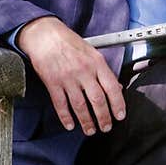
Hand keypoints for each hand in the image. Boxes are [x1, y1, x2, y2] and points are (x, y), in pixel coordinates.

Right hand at [17, 17, 125, 133]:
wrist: (45, 34)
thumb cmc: (69, 42)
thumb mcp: (92, 51)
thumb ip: (104, 70)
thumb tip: (116, 87)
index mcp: (96, 62)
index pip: (111, 87)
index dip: (118, 104)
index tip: (120, 116)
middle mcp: (83, 71)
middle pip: (97, 100)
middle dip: (103, 117)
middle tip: (106, 127)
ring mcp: (67, 78)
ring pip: (80, 105)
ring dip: (86, 121)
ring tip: (90, 130)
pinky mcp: (52, 82)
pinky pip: (60, 104)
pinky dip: (66, 117)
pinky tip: (70, 125)